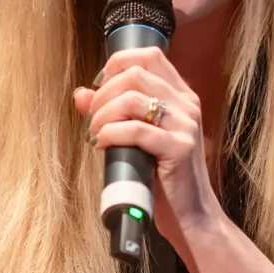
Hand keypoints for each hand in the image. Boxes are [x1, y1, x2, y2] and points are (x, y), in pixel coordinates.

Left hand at [76, 47, 220, 238]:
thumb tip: (80, 94)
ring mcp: (186, 126)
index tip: (100, 88)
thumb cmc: (164, 178)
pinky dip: (110, 134)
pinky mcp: (179, 149)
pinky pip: (135, 130)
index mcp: (181, 97)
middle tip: (92, 119)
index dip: (117, 64)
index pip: (149, 56)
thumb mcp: (138, 140)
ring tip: (96, 134)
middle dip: (103, 93)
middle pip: (136, 73)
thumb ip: (112, 113)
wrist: (193, 217)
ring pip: (132, 98)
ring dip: (103, 114)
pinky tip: (103, 145)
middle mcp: (187, 105)